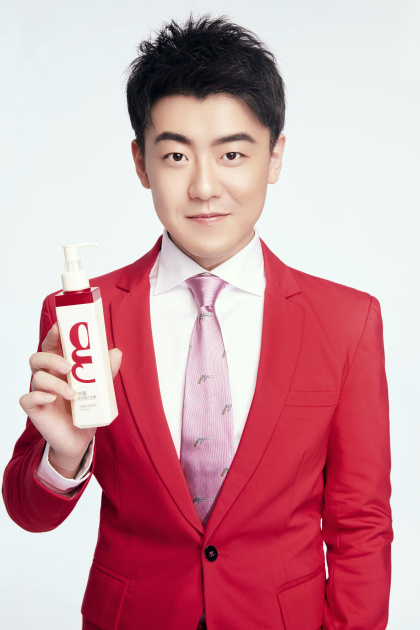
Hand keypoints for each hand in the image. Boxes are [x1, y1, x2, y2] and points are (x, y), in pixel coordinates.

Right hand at [19, 323, 121, 477]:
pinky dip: (39, 396)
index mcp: (59, 366)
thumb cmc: (85, 406)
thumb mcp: (100, 387)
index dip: (53, 334)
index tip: (60, 327)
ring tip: (73, 393)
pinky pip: (27, 398)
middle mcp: (47, 376)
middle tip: (69, 367)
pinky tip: (51, 399)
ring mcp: (39, 392)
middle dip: (52, 359)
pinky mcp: (35, 409)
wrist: (79, 437)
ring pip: (36, 377)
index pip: (51, 345)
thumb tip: (116, 352)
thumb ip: (106, 370)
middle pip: (37, 358)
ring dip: (55, 383)